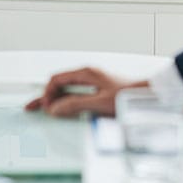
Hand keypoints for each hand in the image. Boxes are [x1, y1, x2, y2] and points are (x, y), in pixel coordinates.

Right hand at [24, 67, 143, 116]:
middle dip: (46, 95)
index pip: (57, 79)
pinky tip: (66, 108)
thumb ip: (75, 105)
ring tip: (46, 109)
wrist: (149, 94)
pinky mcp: (100, 88)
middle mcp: (88, 74)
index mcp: (86, 73)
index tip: (45, 108)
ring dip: (57, 99)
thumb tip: (55, 108)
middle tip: (34, 107)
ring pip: (68, 88)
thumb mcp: (99, 102)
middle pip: (60, 83)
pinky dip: (68, 100)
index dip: (47, 93)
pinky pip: (77, 93)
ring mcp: (94, 81)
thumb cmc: (128, 96)